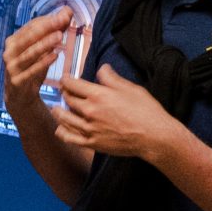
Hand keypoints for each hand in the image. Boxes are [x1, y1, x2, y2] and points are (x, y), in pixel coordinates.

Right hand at [3, 9, 70, 102]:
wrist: (20, 96)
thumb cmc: (32, 68)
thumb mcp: (42, 49)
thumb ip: (54, 30)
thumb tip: (67, 11)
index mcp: (13, 41)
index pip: (31, 27)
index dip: (48, 20)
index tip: (65, 14)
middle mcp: (9, 53)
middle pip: (28, 38)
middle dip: (45, 28)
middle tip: (62, 20)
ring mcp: (12, 67)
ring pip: (29, 54)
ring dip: (44, 44)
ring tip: (59, 37)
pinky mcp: (17, 81)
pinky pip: (31, 71)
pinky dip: (43, 63)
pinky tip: (55, 56)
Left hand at [56, 64, 184, 162]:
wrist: (154, 136)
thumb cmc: (146, 111)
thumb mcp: (130, 88)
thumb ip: (112, 78)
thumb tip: (102, 67)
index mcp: (98, 96)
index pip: (73, 84)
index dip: (66, 79)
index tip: (65, 78)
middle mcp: (90, 111)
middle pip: (68, 99)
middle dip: (64, 93)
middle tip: (64, 91)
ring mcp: (89, 129)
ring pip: (64, 118)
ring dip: (59, 111)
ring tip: (57, 109)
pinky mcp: (91, 143)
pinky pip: (69, 137)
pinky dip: (62, 131)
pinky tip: (61, 128)